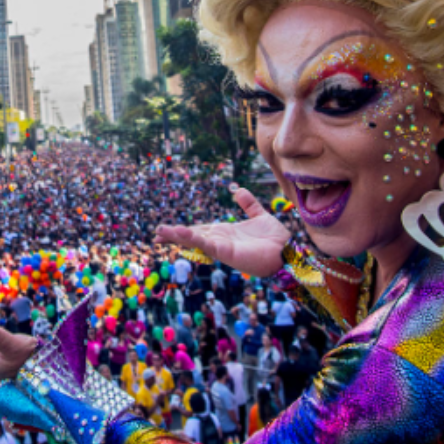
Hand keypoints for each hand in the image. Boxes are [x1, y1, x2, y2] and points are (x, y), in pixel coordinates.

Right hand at [154, 184, 291, 276]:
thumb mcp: (259, 216)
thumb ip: (249, 204)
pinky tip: (182, 234)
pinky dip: (195, 239)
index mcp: (224, 233)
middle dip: (173, 236)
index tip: (165, 230)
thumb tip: (239, 190)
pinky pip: (208, 245)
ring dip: (178, 237)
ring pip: (196, 241)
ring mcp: (222, 248)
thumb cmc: (276, 239)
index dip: (182, 230)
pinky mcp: (228, 253)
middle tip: (156, 234)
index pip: (198, 230)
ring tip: (161, 233)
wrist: (288, 251)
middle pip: (192, 237)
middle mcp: (220, 241)